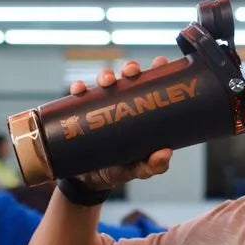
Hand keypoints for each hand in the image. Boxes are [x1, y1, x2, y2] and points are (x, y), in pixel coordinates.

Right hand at [66, 58, 173, 189]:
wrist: (86, 182)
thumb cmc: (118, 170)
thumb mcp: (137, 170)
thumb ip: (153, 166)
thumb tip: (166, 153)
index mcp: (140, 110)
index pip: (151, 84)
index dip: (157, 69)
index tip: (160, 62)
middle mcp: (122, 102)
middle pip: (128, 77)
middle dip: (130, 68)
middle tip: (132, 71)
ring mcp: (100, 105)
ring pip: (104, 82)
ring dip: (105, 75)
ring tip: (107, 82)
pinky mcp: (80, 112)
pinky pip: (78, 96)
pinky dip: (78, 89)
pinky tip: (79, 91)